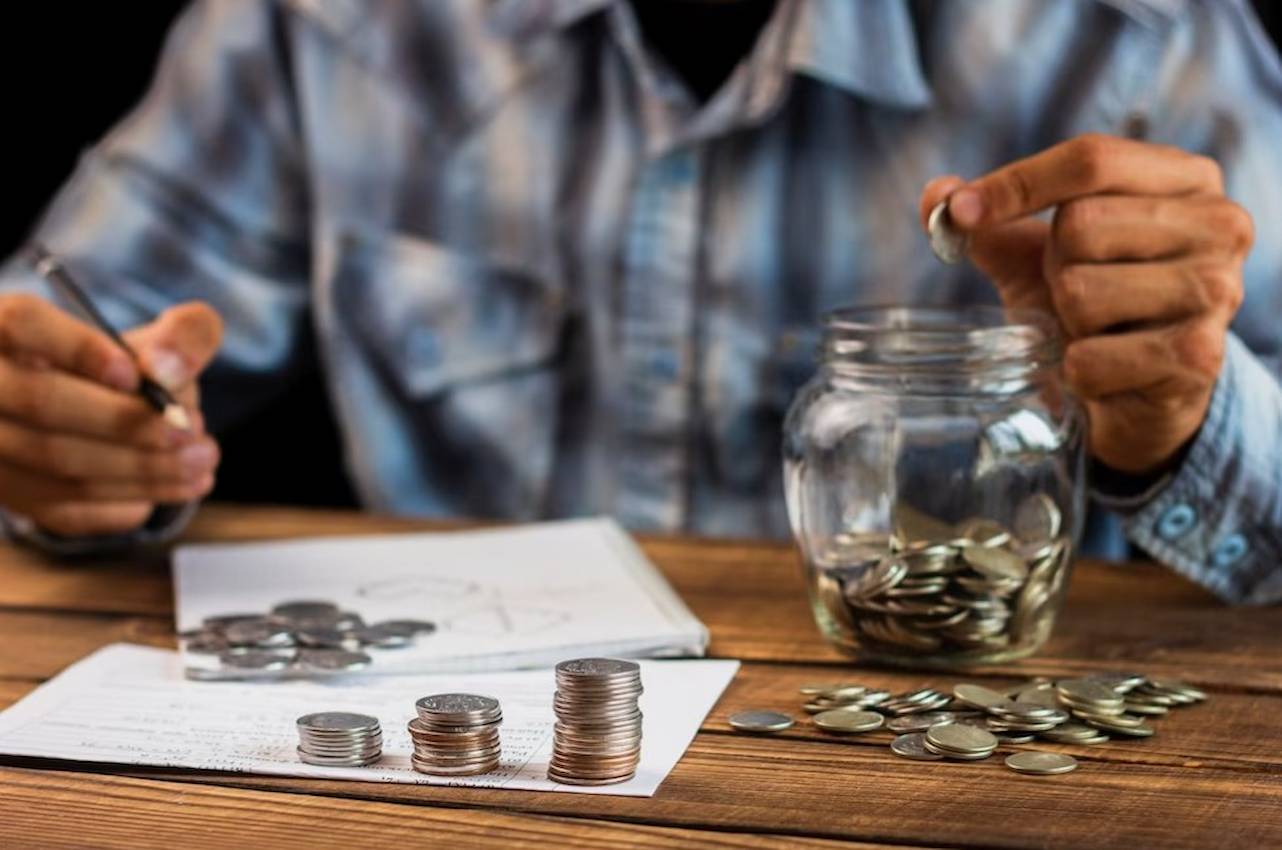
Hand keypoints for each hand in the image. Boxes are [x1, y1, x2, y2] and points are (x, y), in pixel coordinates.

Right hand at [0, 294, 223, 535]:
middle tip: (192, 428)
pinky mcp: (14, 495)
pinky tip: (180, 486)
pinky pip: (65, 507)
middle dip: (128, 420)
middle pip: (41, 400)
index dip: (80, 349)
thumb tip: (170, 370)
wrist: (105, 419)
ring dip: (141, 466)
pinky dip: (127, 500)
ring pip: (56, 461)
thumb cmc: (131, 373)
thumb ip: (184, 337)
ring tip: (203, 460)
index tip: (137, 375)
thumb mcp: (161, 342)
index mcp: (8, 327)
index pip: (23, 323)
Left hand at [920, 134, 1252, 474]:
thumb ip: (987, 223)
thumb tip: (934, 196)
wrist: (1135, 395)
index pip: (1091, 158)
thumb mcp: (1036, 256)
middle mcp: (1217, 224)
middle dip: (1054, 268)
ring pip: (1081, 291)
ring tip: (1098, 332)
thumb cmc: (1093, 308)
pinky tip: (1108, 372)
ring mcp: (1216, 290)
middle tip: (1075, 295)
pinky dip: (1079, 371)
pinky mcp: (1199, 356)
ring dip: (1066, 324)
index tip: (960, 212)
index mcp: (1185, 179)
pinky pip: (1090, 356)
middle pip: (1080, 224)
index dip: (1017, 183)